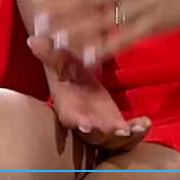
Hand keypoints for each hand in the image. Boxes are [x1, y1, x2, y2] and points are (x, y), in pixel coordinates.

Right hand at [27, 34, 150, 151]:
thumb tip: (33, 39)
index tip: (85, 125)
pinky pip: (125, 133)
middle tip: (119, 131)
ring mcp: (99, 125)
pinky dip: (135, 130)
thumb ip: (48, 51)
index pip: (69, 117)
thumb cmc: (64, 66)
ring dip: (125, 137)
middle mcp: (83, 120)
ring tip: (138, 127)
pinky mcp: (114, 123)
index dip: (77, 121)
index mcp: (67, 105)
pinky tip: (146, 122)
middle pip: (93, 134)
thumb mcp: (58, 57)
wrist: (76, 74)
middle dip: (105, 133)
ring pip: (111, 139)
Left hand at [32, 0, 179, 66]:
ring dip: (77, 31)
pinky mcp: (152, 26)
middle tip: (37, 19)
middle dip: (62, 10)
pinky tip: (87, 56)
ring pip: (103, 22)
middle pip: (90, 0)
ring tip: (53, 40)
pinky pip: (125, 39)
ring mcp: (140, 8)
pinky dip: (106, 48)